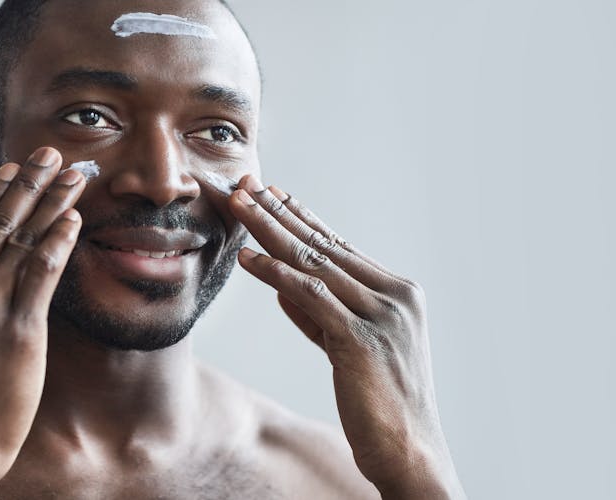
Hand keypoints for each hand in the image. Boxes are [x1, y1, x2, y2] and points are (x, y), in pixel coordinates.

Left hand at [229, 176, 464, 498]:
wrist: (410, 452)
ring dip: (271, 230)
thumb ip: (320, 316)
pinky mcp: (361, 340)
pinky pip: (310, 296)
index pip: (340, 246)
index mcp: (397, 293)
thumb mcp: (349, 348)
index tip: (274, 195)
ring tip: (239, 205)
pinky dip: (276, 274)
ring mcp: (381, 315)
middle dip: (280, 213)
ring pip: (314, 262)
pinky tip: (249, 257)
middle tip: (247, 186)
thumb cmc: (380, 401)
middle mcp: (394, 296)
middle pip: (324, 245)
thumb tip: (281, 287)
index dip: (303, 219)